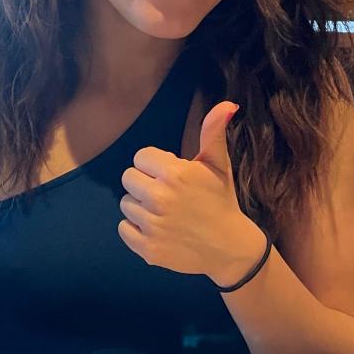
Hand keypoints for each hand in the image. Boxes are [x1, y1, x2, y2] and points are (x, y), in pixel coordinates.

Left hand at [118, 100, 265, 286]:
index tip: (172, 176)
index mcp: (174, 174)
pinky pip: (123, 229)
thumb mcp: (218, 164)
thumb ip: (213, 132)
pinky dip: (136, 230)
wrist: (230, 249)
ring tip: (164, 212)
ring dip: (141, 207)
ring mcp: (152, 226)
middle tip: (166, 194)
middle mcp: (159, 198)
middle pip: (128, 178)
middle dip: (144, 183)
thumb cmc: (221, 201)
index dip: (155, 165)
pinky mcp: (147, 249)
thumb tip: (227, 104)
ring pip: (126, 204)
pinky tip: (157, 229)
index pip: (140, 157)